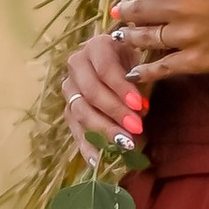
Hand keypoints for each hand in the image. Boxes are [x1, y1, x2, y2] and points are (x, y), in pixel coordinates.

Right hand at [62, 26, 142, 165]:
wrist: (112, 58)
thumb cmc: (130, 60)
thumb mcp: (138, 62)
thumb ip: (140, 83)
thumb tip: (140, 110)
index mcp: (96, 47)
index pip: (105, 69)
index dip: (121, 88)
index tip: (140, 106)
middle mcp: (76, 64)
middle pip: (91, 92)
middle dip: (115, 112)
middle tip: (136, 128)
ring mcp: (69, 87)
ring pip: (80, 111)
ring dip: (103, 130)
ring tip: (125, 145)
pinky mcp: (68, 108)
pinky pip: (74, 128)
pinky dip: (86, 146)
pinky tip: (97, 161)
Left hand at [102, 0, 208, 89]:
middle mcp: (179, 6)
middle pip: (140, 9)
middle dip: (125, 10)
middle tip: (118, 11)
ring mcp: (184, 36)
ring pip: (145, 37)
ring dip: (130, 36)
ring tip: (121, 36)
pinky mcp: (194, 60)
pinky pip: (162, 67)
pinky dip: (145, 71)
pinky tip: (133, 72)